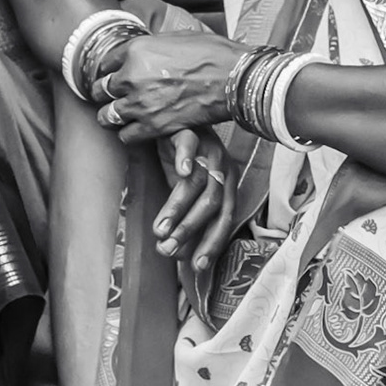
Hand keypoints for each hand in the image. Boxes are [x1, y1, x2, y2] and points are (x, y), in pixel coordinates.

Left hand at [89, 30, 239, 141]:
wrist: (235, 78)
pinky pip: (126, 136)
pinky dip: (128, 134)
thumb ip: (153, 47)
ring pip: (107, 116)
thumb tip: (146, 51)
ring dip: (110, 116)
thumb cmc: (213, 54)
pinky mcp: (154, 126)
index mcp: (136, 50)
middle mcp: (131, 76)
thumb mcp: (177, 37)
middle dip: (104, 93)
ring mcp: (141, 103)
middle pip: (101, 89)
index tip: (110, 75)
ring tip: (115, 117)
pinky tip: (134, 130)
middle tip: (109, 97)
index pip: (105, 63)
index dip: (107, 70)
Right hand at [153, 128, 234, 272]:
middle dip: (190, 230)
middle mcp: (222, 168)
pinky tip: (180, 171)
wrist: (170, 118)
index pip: (225, 219)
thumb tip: (177, 253)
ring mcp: (208, 148)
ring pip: (199, 182)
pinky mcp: (190, 130)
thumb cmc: (178, 160)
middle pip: (213, 204)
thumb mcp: (184, 191)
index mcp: (226, 185)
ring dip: (178, 208)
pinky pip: (189, 144)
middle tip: (168, 249)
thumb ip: (184, 216)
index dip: (212, 243)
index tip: (196, 266)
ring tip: (159, 229)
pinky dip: (186, 159)